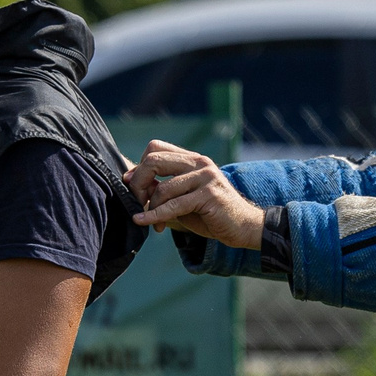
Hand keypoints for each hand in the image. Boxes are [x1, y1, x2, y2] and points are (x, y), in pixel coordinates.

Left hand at [126, 141, 265, 248]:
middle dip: (139, 184)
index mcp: (192, 159)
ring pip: (163, 188)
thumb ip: (162, 191)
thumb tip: (133, 185)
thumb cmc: (210, 215)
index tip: (132, 186)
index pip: (156, 148)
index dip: (139, 166)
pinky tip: (145, 222)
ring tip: (152, 223)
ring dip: (151, 208)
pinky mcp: (209, 194)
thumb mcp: (182, 200)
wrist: (243, 227)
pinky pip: (174, 205)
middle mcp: (199, 162)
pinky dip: (155, 216)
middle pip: (154, 160)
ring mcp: (205, 176)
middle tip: (137, 203)